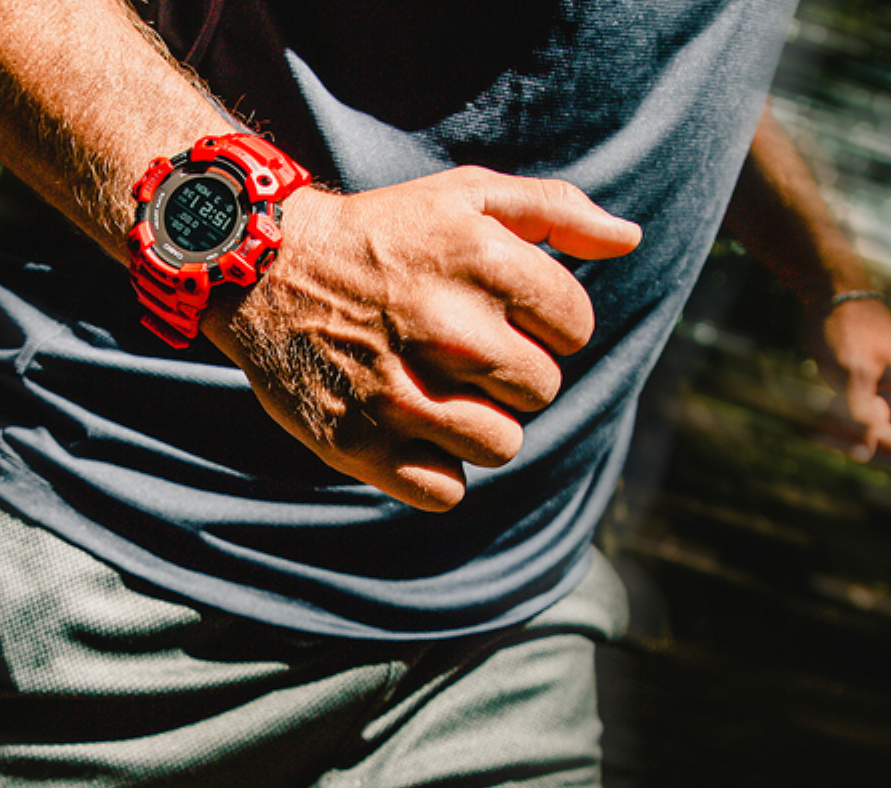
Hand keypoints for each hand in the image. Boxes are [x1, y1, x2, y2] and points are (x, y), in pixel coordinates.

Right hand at [208, 168, 641, 510]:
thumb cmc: (381, 234)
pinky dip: (433, 471)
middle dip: (512, 376)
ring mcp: (401, 392)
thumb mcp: (465, 194)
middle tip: (462, 354)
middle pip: (541, 390)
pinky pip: (446, 491)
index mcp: (482, 260)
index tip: (502, 314)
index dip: (546, 323)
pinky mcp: (360, 444)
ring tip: (437, 393)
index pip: (576, 326)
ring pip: (500, 446)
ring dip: (479, 427)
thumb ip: (555, 210)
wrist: (262, 268)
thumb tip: (628, 240)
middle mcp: (447, 327)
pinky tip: (407, 430)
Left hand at [815, 298, 890, 462]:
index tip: (853, 422)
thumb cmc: (851, 327)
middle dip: (859, 441)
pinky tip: (827, 412)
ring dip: (847, 436)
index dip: (878, 445)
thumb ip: (862, 409)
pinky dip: (842, 427)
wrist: (838, 300)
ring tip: (827, 413)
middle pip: (890, 447)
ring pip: (873, 441)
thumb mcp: (855, 367)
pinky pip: (861, 429)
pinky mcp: (876, 401)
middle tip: (831, 420)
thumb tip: (867, 450)